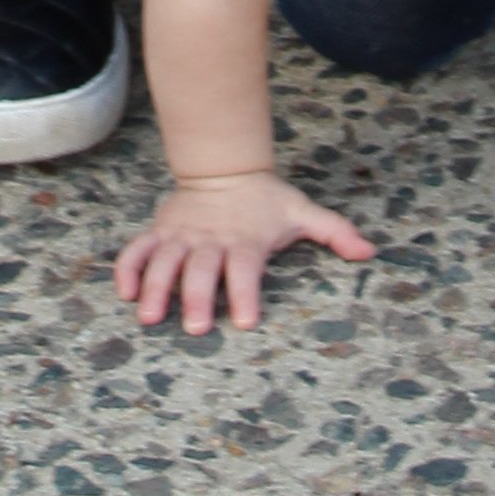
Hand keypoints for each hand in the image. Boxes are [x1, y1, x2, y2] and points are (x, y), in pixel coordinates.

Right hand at [113, 169, 373, 337]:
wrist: (225, 168)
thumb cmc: (266, 200)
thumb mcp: (302, 212)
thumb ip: (335, 233)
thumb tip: (369, 252)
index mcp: (245, 240)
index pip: (245, 269)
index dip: (245, 293)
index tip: (245, 320)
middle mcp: (211, 240)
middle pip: (201, 270)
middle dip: (196, 299)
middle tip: (195, 327)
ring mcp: (182, 236)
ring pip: (165, 262)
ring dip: (156, 289)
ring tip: (150, 317)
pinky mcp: (162, 232)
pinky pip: (138, 250)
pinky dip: (129, 269)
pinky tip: (126, 293)